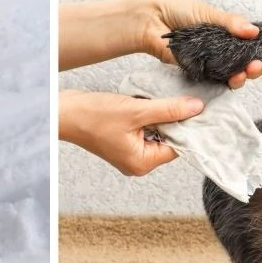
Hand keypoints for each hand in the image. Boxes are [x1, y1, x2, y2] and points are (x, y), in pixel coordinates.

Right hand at [59, 90, 204, 175]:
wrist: (63, 112)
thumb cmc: (93, 116)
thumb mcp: (136, 110)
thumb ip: (169, 110)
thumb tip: (197, 107)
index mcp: (142, 163)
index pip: (178, 146)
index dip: (187, 126)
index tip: (196, 107)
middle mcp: (137, 162)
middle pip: (169, 139)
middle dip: (172, 119)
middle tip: (176, 99)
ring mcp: (129, 151)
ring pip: (157, 131)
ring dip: (158, 115)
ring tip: (152, 101)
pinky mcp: (123, 140)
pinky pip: (144, 127)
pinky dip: (147, 114)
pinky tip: (142, 102)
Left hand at [138, 0, 261, 87]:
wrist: (150, 21)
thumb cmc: (176, 11)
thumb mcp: (207, 12)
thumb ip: (230, 23)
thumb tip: (254, 31)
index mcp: (225, 32)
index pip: (250, 44)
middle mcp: (220, 48)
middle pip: (245, 62)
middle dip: (258, 66)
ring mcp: (210, 61)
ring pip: (233, 74)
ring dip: (246, 75)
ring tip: (250, 71)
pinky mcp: (197, 71)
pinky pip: (215, 79)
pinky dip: (227, 80)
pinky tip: (235, 77)